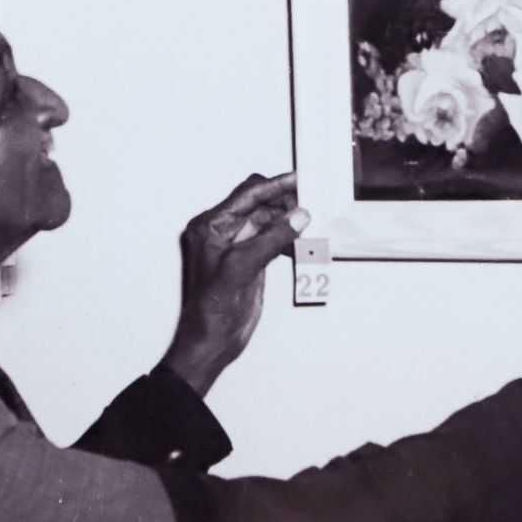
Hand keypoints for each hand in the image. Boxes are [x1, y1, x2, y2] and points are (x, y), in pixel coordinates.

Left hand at [160, 173, 307, 396]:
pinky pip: (271, 241)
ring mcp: (235, 247)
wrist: (209, 343)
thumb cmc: (210, 311)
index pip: (246, 195)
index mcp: (209, 227)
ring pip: (268, 223)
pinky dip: (287, 240)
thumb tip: (297, 216)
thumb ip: (271, 239)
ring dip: (288, 222)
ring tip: (312, 220)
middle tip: (312, 199)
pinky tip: (302, 243)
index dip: (274, 186)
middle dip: (284, 203)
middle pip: (258, 205)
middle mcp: (221, 232)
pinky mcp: (249, 262)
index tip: (298, 178)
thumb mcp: (241, 268)